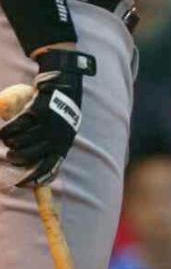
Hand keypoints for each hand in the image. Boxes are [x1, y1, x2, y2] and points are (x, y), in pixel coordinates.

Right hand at [0, 49, 95, 185]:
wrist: (65, 85)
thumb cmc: (60, 114)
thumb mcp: (61, 132)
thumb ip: (50, 148)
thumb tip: (40, 177)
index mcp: (62, 145)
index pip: (47, 168)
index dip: (32, 179)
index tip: (19, 183)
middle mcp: (55, 137)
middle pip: (26, 156)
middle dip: (15, 157)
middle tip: (10, 154)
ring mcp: (47, 125)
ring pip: (18, 141)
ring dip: (9, 142)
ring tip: (7, 138)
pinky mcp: (38, 112)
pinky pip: (15, 126)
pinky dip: (6, 130)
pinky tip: (4, 131)